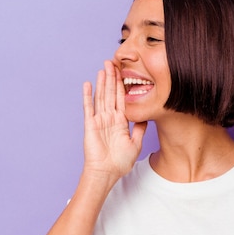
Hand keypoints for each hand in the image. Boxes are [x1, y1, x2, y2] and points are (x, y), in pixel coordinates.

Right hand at [82, 60, 147, 177]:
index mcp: (120, 122)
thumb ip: (140, 129)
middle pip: (111, 94)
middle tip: (112, 62)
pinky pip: (88, 107)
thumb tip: (146, 117)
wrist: (107, 172)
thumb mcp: (135, 144)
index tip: (124, 72)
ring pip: (101, 97)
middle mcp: (109, 118)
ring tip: (103, 68)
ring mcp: (99, 120)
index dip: (123, 85)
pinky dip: (88, 96)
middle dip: (112, 78)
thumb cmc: (120, 162)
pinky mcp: (90, 124)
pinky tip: (88, 84)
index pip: (122, 99)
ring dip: (102, 82)